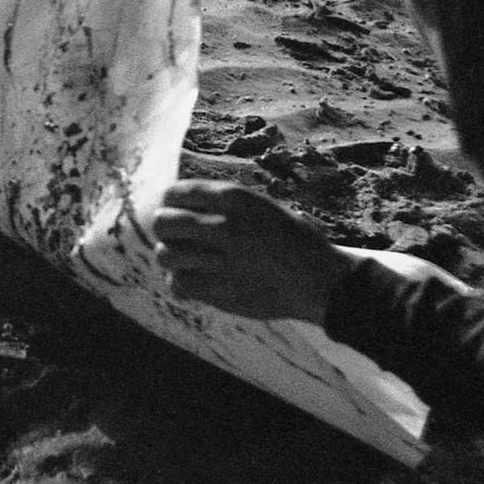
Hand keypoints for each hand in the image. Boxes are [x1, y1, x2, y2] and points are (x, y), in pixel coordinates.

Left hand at [147, 180, 350, 324]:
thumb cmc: (292, 241)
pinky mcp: (220, 290)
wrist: (320, 280)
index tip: (174, 209)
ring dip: (172, 256)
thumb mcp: (261, 208)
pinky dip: (181, 283)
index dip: (170, 202)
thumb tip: (181, 204)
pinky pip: (179, 283)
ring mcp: (220, 259)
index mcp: (235, 199)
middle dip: (165, 228)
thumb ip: (224, 205)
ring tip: (184, 260)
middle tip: (174, 236)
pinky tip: (193, 281)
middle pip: (163, 222)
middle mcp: (224, 225)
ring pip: (165, 254)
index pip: (177, 192)